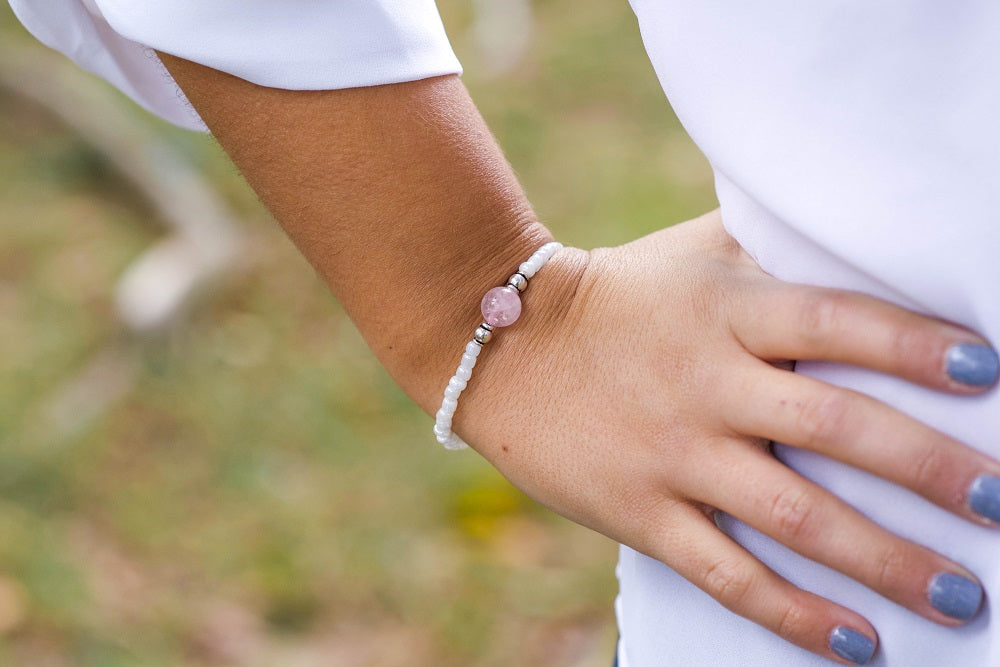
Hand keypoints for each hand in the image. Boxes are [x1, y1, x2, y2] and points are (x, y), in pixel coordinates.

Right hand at [454, 209, 999, 663]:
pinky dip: (793, 612)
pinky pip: (724, 571)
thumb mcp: (693, 253)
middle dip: (926, 467)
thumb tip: (864, 234)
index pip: (833, 322)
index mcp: (725, 311)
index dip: (912, 344)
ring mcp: (672, 453)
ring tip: (964, 597)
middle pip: (831, 426)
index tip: (986, 371)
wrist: (506, 344)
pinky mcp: (638, 509)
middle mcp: (706, 382)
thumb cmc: (619, 294)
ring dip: (883, 560)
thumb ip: (774, 243)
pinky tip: (859, 643)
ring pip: (790, 513)